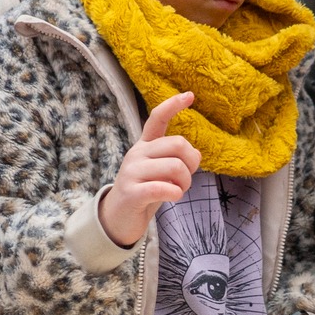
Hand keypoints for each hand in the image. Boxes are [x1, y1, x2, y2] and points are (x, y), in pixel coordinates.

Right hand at [99, 92, 200, 248]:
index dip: (173, 105)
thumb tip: (196, 153)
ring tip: (179, 191)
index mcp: (144, 146)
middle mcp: (137, 154)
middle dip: (191, 163)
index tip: (190, 95)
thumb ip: (177, 160)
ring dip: (185, 183)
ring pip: (175, 167)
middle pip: (177, 144)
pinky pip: (163, 188)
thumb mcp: (161, 173)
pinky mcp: (132, 192)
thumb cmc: (145, 193)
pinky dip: (175, 193)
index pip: (157, 118)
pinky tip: (174, 197)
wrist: (118, 219)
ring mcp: (132, 172)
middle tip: (187, 179)